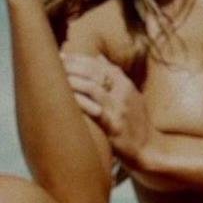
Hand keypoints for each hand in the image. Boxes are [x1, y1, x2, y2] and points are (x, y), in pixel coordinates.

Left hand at [62, 53, 157, 168]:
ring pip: (93, 88)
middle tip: (52, 63)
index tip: (61, 55)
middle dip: (72, 66)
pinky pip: (95, 111)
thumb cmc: (136, 121)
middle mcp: (123, 92)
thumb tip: (98, 57)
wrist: (150, 148)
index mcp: (125, 84)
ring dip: (73, 81)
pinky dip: (80, 103)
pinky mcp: (114, 127)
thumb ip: (115, 77)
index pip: (99, 65)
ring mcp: (119, 109)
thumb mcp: (131, 94)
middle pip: (94, 72)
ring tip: (55, 78)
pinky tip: (67, 99)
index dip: (79, 59)